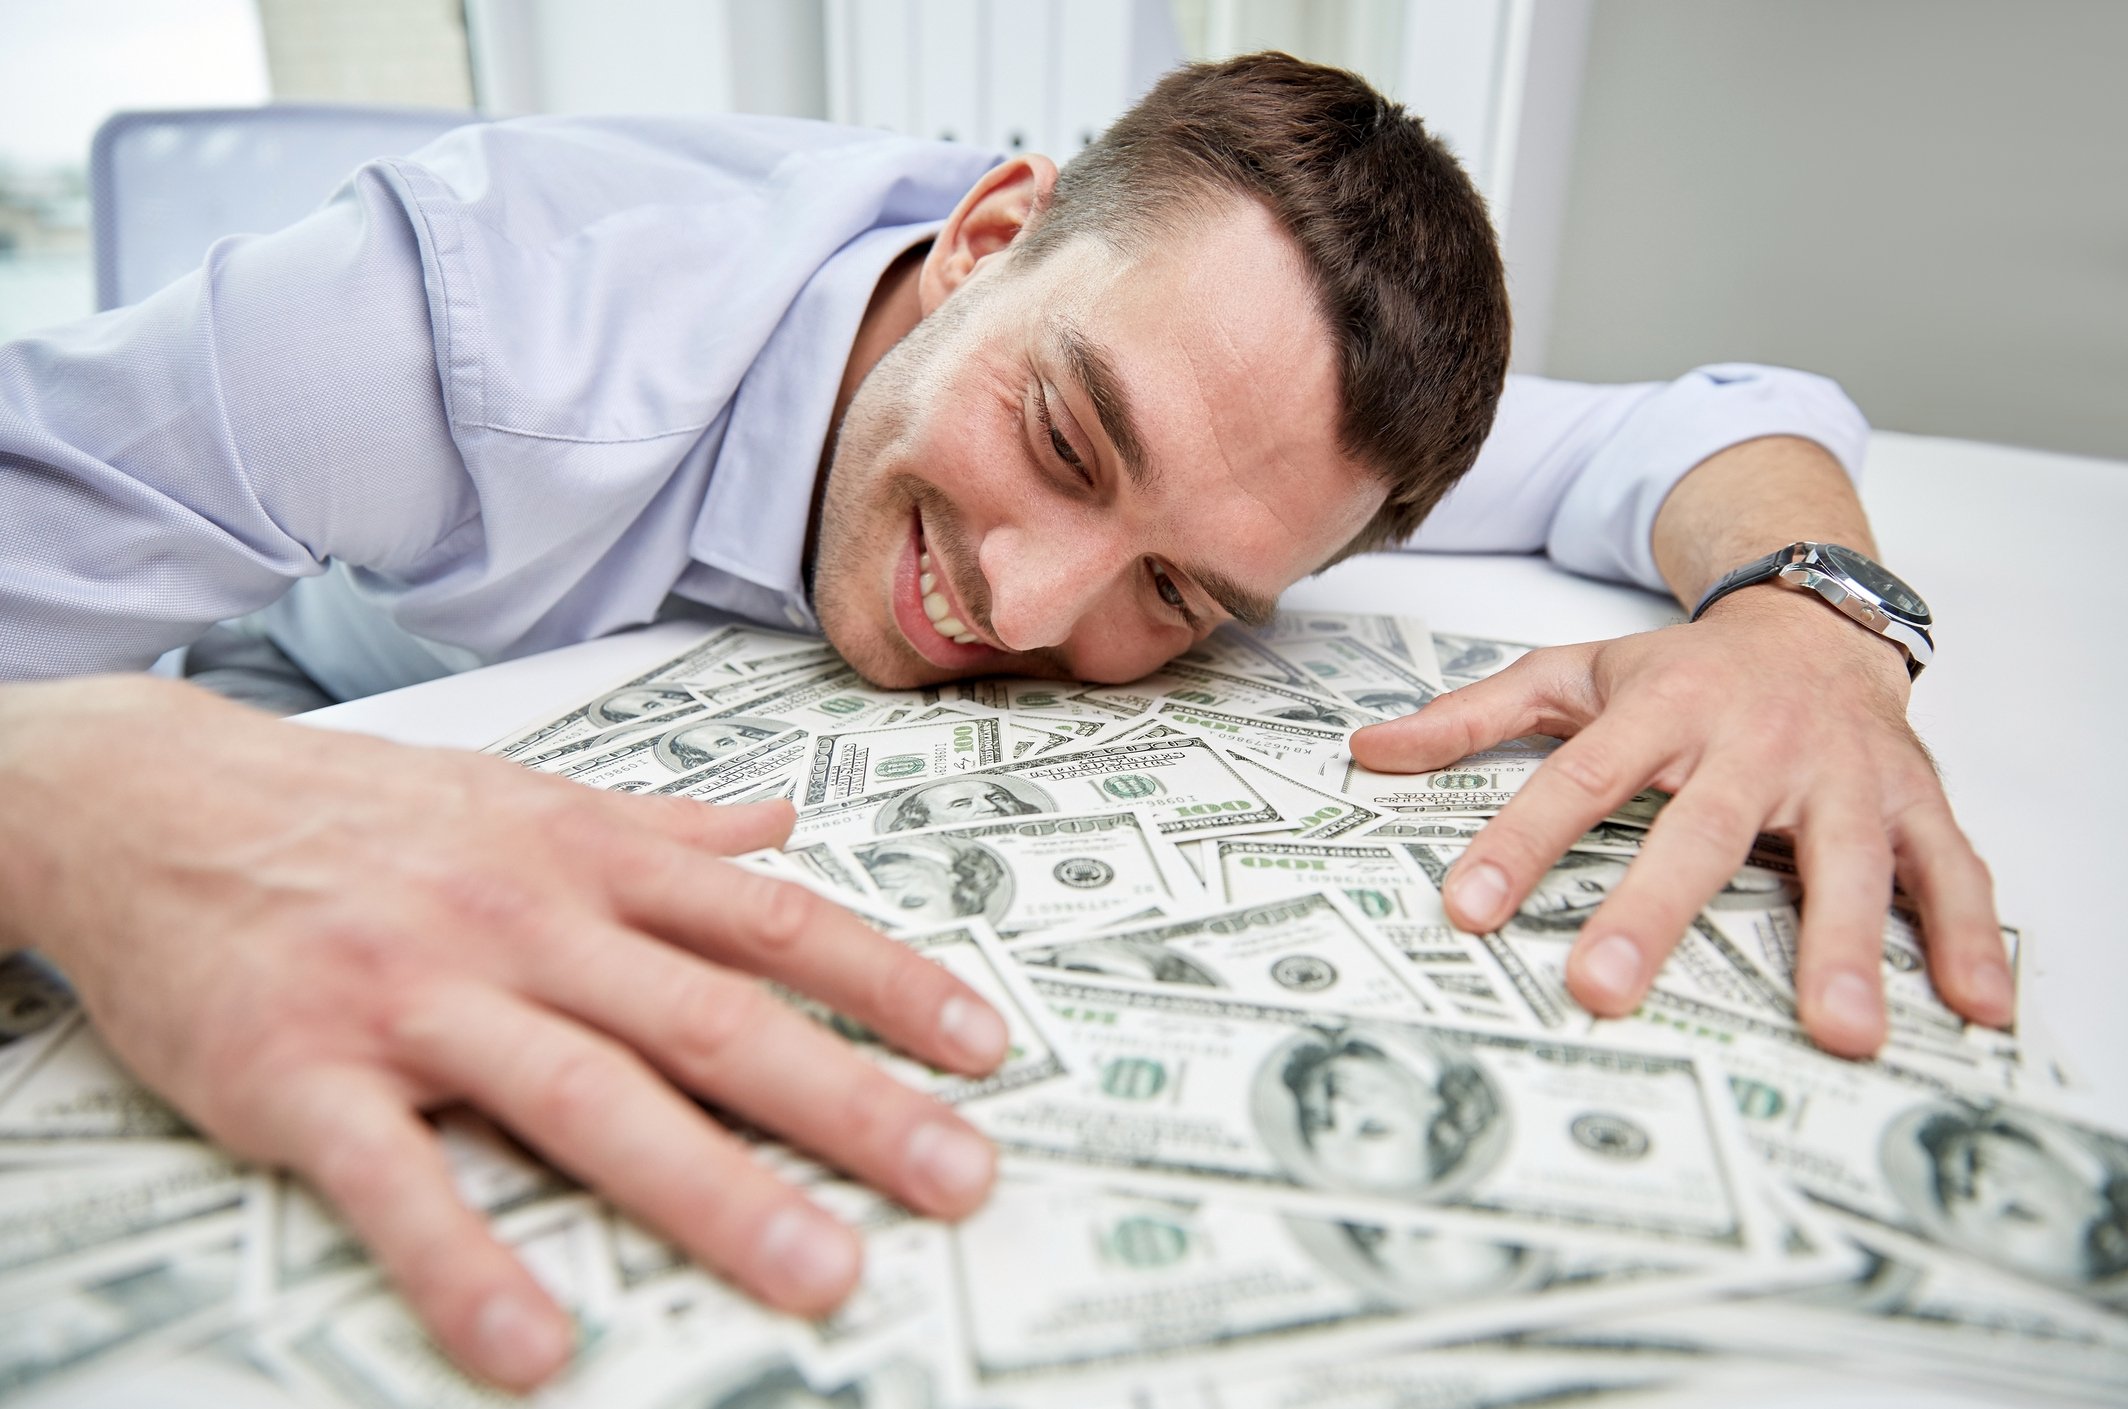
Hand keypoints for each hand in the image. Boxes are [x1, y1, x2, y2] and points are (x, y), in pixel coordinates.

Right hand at [0, 676, 1007, 1390]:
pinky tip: (537, 1349)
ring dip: (711, 1191)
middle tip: (958, 1180)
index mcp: (586, 858)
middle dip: (849, 1104)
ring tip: (818, 1274)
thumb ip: (663, 827)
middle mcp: (523, 922)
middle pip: (713, 1018)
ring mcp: (417, 997)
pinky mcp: (302, 1073)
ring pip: (587, 1097)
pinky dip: (466, 1265)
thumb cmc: (360, 812)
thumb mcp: (526, 796)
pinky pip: (396, 1180)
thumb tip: (784, 821)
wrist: (148, 803)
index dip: (890, 983)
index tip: (986, 1049)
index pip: (771, 922)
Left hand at [1349, 588, 2009, 1056]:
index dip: (1519, 843)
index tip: (1466, 909)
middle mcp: (1752, 741)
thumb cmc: (1684, 670)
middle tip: (1606, 990)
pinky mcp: (1914, 797)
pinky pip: (1950, 868)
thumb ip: (1472, 718)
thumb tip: (1365, 752)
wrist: (1816, 616)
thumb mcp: (1574, 674)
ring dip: (1843, 945)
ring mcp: (1841, 772)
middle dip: (1654, 911)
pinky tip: (1977, 1005)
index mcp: (1660, 709)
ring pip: (1844, 859)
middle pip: (1698, 832)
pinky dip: (1972, 934)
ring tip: (1837, 1031)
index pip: (1577, 780)